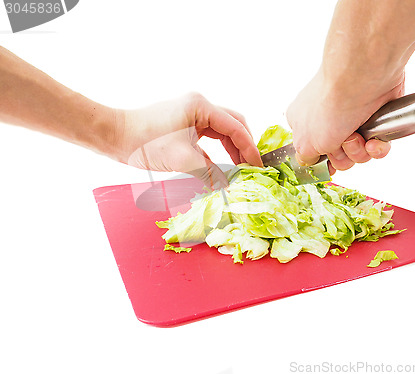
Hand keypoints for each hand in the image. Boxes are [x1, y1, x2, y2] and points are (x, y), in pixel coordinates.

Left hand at [114, 92, 261, 187]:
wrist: (115, 136)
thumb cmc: (145, 142)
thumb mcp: (182, 160)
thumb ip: (210, 173)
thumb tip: (229, 186)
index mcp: (201, 106)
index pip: (236, 127)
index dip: (250, 149)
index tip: (259, 167)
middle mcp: (199, 106)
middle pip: (233, 125)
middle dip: (245, 147)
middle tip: (253, 168)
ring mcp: (192, 114)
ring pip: (222, 132)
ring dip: (232, 150)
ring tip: (241, 169)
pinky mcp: (185, 125)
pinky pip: (209, 137)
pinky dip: (218, 151)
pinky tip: (223, 167)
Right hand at [286, 68, 404, 173]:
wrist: (361, 79)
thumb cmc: (329, 106)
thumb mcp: (304, 144)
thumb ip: (304, 158)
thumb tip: (308, 162)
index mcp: (305, 124)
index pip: (314, 154)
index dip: (323, 161)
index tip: (327, 161)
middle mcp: (329, 121)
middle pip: (338, 158)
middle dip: (343, 156)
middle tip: (341, 140)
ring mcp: (354, 120)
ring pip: (359, 155)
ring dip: (359, 152)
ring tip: (357, 134)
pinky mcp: (377, 119)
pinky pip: (378, 147)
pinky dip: (377, 148)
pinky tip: (374, 140)